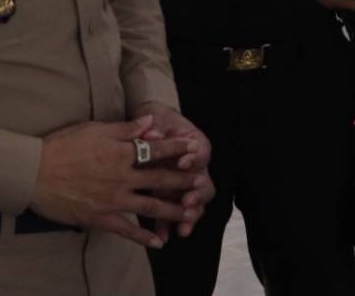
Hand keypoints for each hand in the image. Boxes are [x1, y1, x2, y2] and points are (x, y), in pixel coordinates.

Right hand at [30, 116, 205, 247]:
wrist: (34, 173)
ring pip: (150, 207)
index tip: (194, 148)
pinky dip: (144, 238)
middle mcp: (121, 177)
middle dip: (183, 180)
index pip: (155, 150)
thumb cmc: (62, 146)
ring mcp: (113, 200)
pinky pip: (127, 231)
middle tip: (202, 182)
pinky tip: (159, 243)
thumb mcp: (94, 129)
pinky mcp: (100, 218)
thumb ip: (125, 129)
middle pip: (159, 179)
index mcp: (120, 153)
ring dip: (172, 210)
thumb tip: (151, 121)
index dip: (177, 148)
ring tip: (191, 213)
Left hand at [133, 100, 214, 238]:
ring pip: (193, 206)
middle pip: (205, 186)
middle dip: (197, 196)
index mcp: (196, 145)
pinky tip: (162, 238)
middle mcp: (195, 168)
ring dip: (188, 218)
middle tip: (187, 201)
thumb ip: (155, 128)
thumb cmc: (157, 120)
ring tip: (181, 229)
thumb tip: (151, 135)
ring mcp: (184, 185)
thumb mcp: (157, 117)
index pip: (201, 154)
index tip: (181, 163)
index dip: (193, 160)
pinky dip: (169, 226)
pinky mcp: (170, 197)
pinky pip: (173, 215)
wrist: (150, 126)